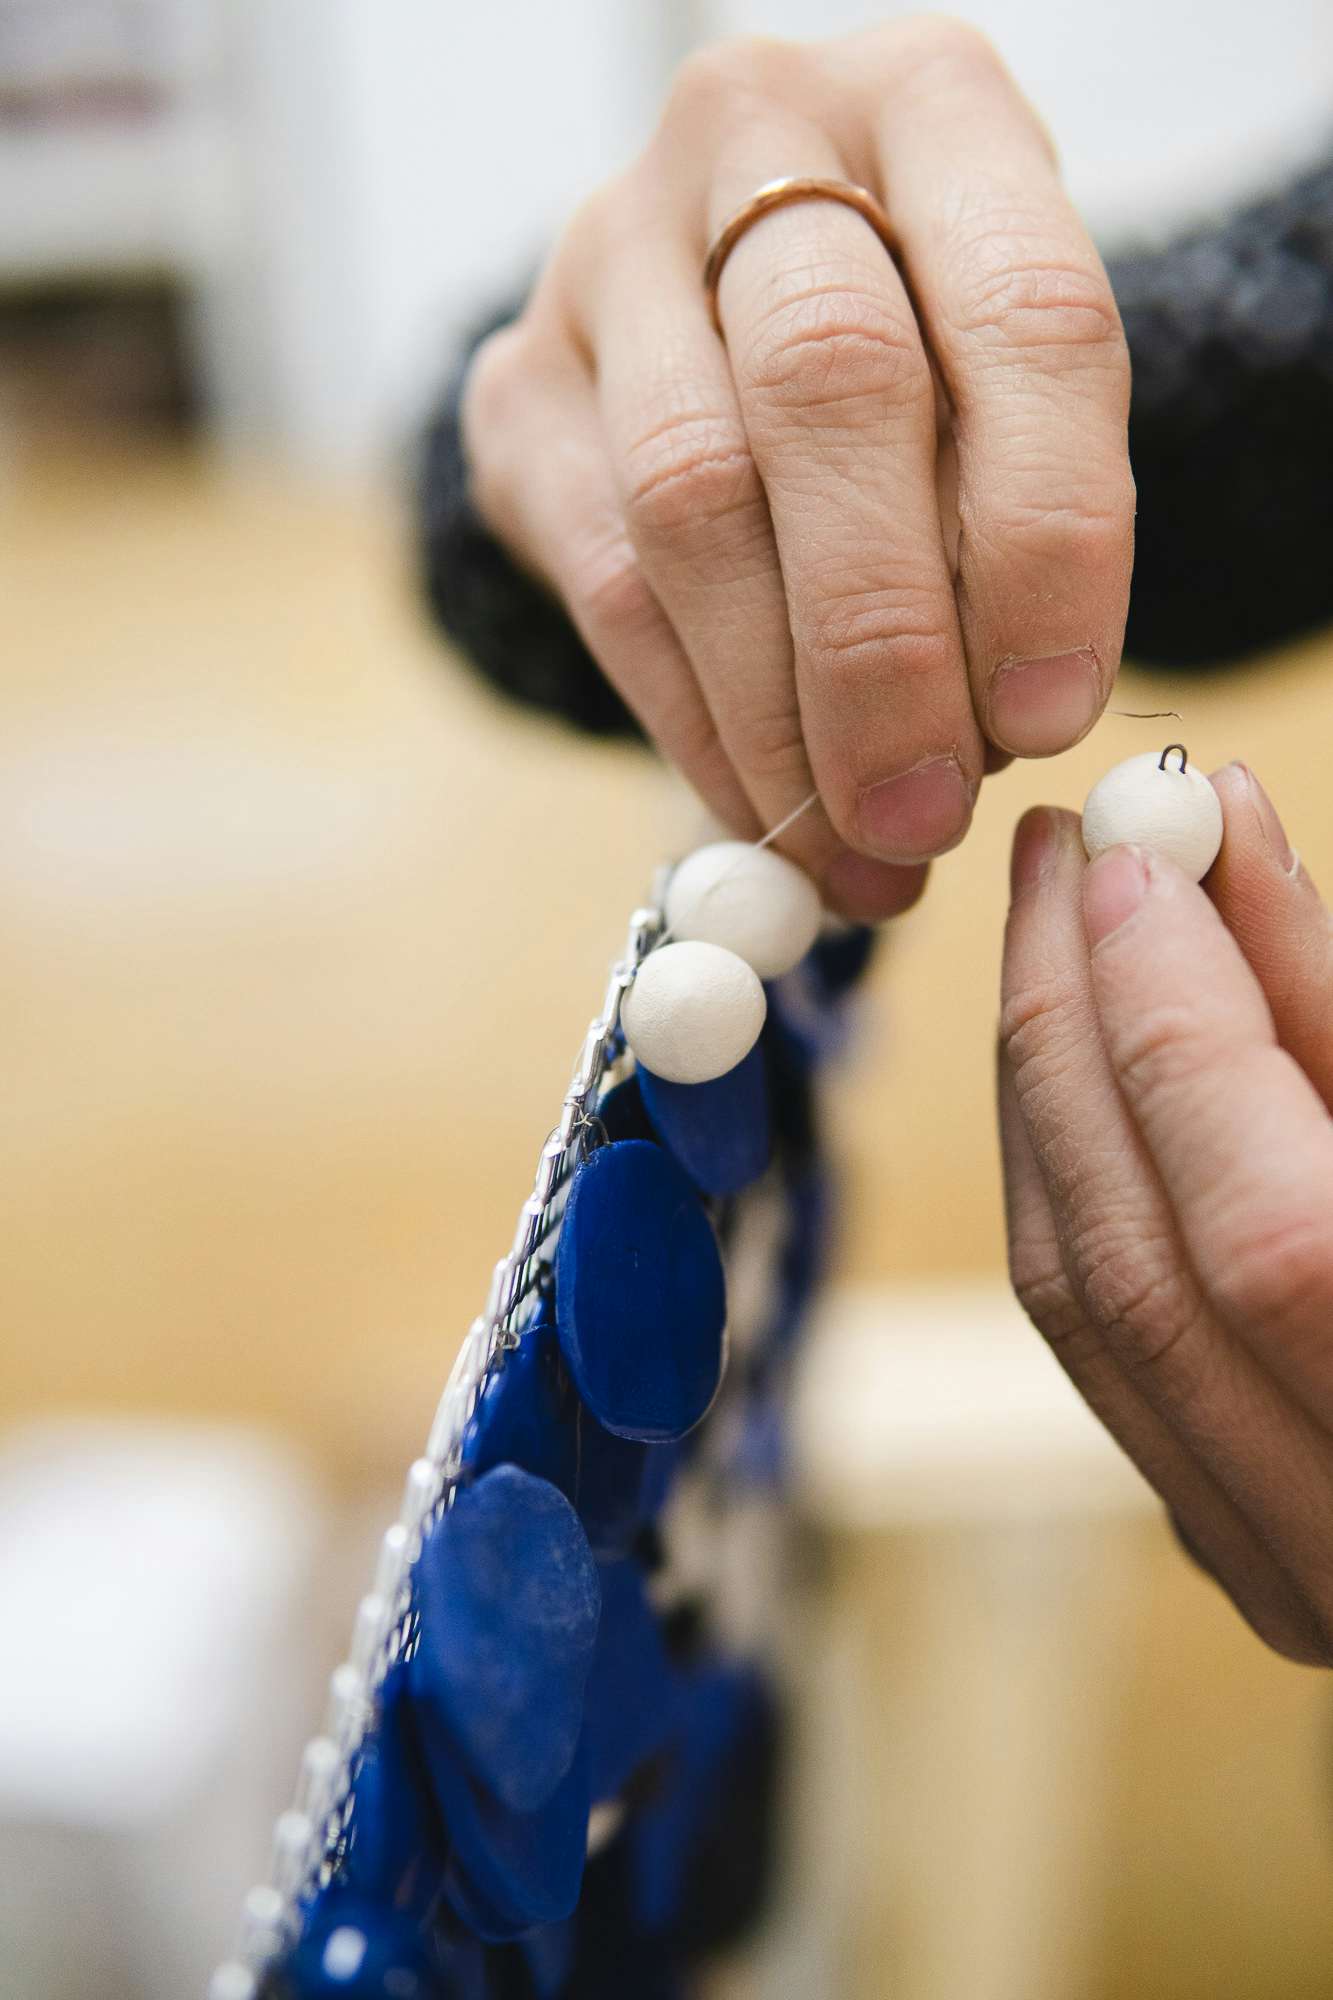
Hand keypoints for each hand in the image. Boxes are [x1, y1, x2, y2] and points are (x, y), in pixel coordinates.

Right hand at [461, 22, 1133, 919]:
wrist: (727, 303)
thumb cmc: (919, 354)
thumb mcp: (1005, 392)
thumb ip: (1008, 516)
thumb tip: (983, 739)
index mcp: (933, 105)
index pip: (1023, 315)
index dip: (1046, 538)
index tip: (1049, 715)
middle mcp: (753, 134)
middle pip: (828, 392)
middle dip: (884, 646)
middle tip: (923, 816)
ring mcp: (607, 251)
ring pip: (690, 503)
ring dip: (777, 715)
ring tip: (852, 851)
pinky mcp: (517, 382)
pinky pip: (605, 583)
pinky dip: (693, 724)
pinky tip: (762, 812)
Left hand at [1000, 764, 1332, 1662]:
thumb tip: (1225, 847)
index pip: (1276, 1239)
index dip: (1186, 1027)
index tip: (1139, 857)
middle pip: (1135, 1268)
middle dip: (1074, 1029)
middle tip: (1061, 853)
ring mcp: (1290, 1573)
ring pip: (1085, 1309)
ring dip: (1047, 1092)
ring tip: (1055, 925)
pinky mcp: (1245, 1548)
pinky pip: (1096, 1342)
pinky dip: (1066, 1180)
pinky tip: (1070, 1062)